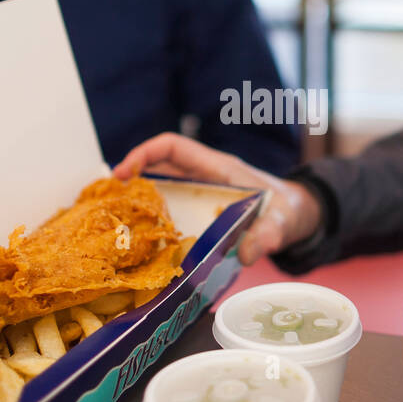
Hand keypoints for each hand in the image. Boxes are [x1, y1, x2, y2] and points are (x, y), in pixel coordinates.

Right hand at [113, 133, 321, 265]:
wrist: (297, 218)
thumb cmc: (288, 210)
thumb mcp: (282, 222)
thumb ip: (268, 234)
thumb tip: (246, 254)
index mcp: (218, 169)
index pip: (173, 148)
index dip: (145, 153)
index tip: (122, 172)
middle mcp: (203, 179)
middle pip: (158, 169)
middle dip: (130, 180)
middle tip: (105, 202)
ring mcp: (200, 198)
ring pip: (160, 192)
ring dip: (137, 204)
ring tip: (114, 224)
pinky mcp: (200, 217)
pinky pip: (170, 215)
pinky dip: (153, 226)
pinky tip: (140, 245)